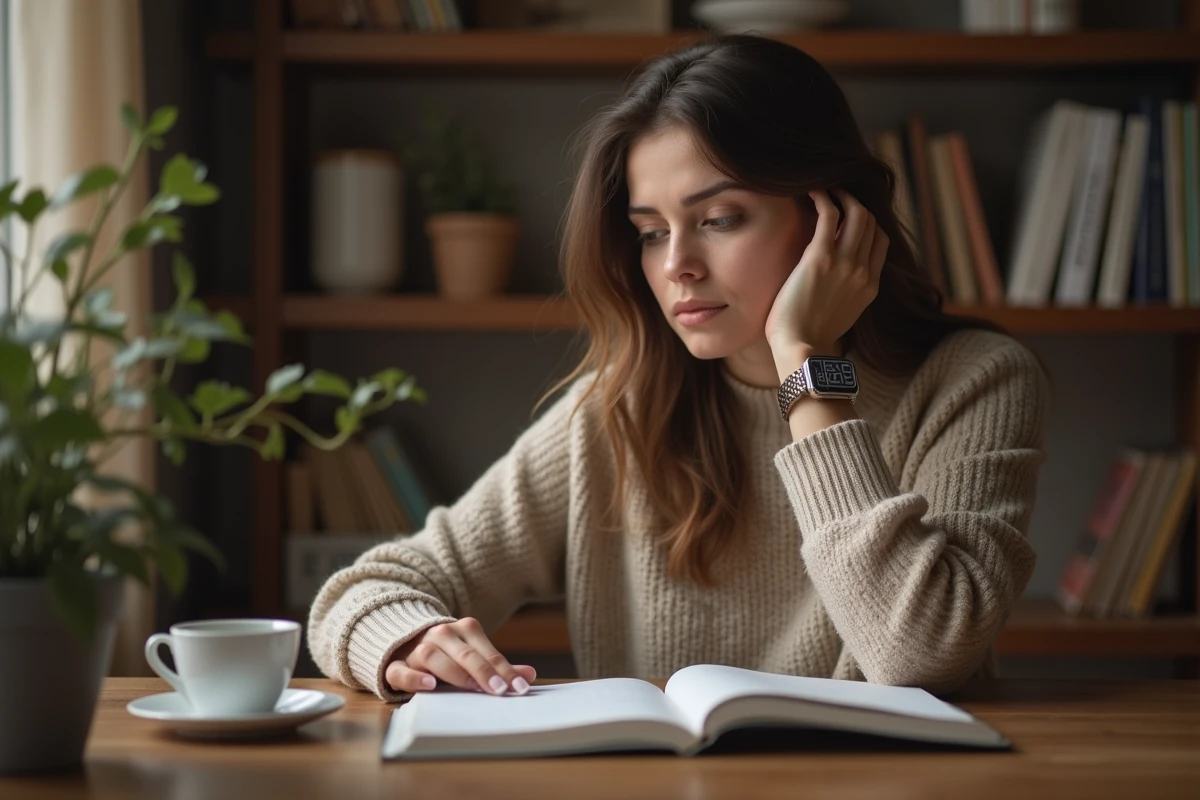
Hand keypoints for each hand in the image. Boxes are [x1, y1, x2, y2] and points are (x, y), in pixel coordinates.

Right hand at [385, 617, 536, 694]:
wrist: (407, 640)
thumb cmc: (450, 653)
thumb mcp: (476, 655)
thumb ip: (499, 666)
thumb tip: (529, 675)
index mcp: (464, 630)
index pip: (488, 651)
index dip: (505, 670)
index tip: (519, 688)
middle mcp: (440, 635)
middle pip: (465, 653)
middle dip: (484, 671)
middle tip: (499, 690)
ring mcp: (416, 648)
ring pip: (433, 657)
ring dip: (453, 672)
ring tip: (470, 687)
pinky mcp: (395, 664)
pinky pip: (401, 670)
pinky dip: (414, 677)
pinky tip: (429, 685)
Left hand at [764, 189, 888, 365]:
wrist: (801, 349)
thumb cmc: (810, 337)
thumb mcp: (841, 314)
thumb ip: (847, 291)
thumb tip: (835, 278)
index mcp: (871, 285)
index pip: (880, 240)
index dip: (868, 223)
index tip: (850, 215)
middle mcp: (863, 271)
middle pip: (871, 223)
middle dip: (856, 204)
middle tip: (837, 195)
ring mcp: (845, 263)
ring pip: (857, 213)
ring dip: (843, 196)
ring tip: (827, 190)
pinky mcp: (820, 257)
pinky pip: (829, 214)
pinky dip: (824, 198)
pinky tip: (813, 192)